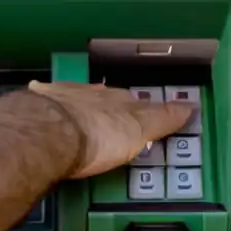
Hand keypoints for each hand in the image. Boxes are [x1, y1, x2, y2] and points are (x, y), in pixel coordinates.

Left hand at [28, 81, 193, 178]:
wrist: (51, 131)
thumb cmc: (99, 137)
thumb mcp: (138, 131)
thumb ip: (162, 119)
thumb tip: (190, 106)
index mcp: (119, 102)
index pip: (137, 103)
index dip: (142, 110)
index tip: (145, 116)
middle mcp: (94, 93)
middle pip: (107, 98)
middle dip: (112, 107)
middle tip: (114, 119)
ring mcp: (65, 95)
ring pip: (79, 96)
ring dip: (82, 104)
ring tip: (82, 116)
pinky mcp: (40, 102)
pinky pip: (47, 97)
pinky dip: (48, 100)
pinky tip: (43, 102)